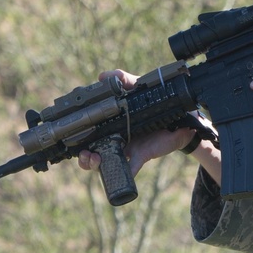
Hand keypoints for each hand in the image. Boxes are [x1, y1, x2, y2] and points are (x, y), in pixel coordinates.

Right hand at [77, 69, 196, 174]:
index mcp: (111, 124)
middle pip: (91, 153)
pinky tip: (121, 175)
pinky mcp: (140, 156)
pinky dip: (124, 176)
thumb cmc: (157, 102)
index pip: (89, 132)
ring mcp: (126, 149)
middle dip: (84, 158)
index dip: (77, 137)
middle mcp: (115, 139)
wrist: (181, 117)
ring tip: (95, 159)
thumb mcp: (138, 87)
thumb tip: (103, 76)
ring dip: (94, 165)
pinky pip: (129, 170)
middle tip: (86, 153)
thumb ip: (123, 80)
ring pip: (104, 163)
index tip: (71, 135)